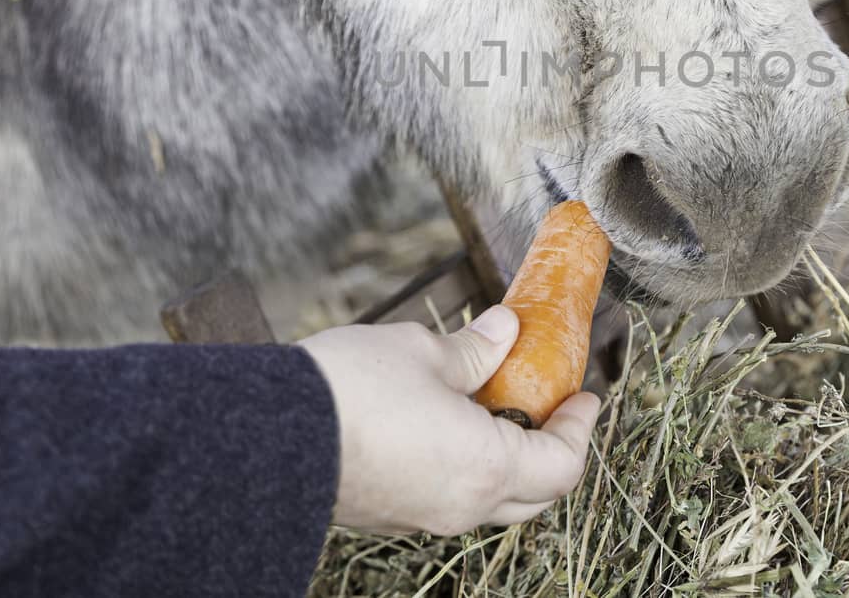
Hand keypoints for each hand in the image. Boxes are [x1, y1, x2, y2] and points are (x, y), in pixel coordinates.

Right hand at [298, 306, 600, 535]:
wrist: (264, 435)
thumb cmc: (351, 391)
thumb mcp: (423, 351)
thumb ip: (474, 348)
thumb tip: (506, 331)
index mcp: (486, 468)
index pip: (561, 467)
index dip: (580, 429)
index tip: (585, 396)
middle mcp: (459, 506)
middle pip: (532, 496)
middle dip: (551, 451)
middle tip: (551, 405)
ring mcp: (419, 517)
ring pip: (487, 501)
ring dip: (505, 458)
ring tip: (497, 403)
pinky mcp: (386, 515)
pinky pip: (446, 498)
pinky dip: (464, 466)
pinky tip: (447, 421)